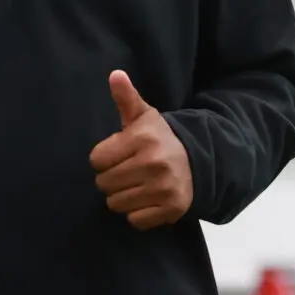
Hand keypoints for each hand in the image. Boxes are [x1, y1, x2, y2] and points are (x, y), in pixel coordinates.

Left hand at [90, 70, 193, 229]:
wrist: (198, 162)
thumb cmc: (161, 139)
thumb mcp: (144, 116)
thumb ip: (126, 98)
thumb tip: (115, 74)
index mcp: (142, 139)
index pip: (96, 160)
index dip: (104, 158)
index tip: (119, 155)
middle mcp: (153, 164)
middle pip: (104, 184)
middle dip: (111, 179)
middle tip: (128, 171)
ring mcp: (163, 188)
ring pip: (116, 204)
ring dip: (122, 197)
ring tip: (137, 185)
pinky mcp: (170, 209)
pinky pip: (134, 220)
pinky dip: (137, 213)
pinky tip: (147, 199)